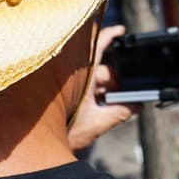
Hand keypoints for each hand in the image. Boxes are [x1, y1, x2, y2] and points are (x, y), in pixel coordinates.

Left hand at [67, 24, 140, 151]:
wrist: (40, 146)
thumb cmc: (61, 132)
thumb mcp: (95, 124)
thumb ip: (118, 113)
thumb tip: (137, 106)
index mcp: (81, 76)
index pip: (96, 46)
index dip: (109, 35)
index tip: (121, 31)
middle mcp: (74, 77)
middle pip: (102, 69)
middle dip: (114, 80)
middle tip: (121, 95)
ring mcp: (70, 86)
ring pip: (94, 79)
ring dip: (105, 89)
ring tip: (109, 106)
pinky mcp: (66, 96)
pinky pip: (85, 88)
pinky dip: (95, 94)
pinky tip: (101, 107)